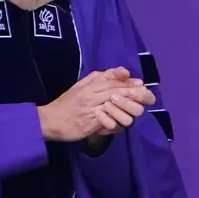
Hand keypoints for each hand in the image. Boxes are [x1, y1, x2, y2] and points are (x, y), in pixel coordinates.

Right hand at [37, 68, 154, 142]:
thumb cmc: (67, 104)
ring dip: (127, 109)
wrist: (49, 120)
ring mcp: (90, 107)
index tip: (141, 85)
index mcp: (90, 84)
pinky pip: (106, 120)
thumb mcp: (82, 86)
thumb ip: (100, 78)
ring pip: (114, 105)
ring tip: (136, 113)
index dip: (129, 82)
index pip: (113, 79)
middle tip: (149, 98)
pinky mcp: (88, 121)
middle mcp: (91, 93)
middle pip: (117, 91)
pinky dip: (115, 122)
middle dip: (135, 94)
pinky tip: (121, 124)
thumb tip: (122, 73)